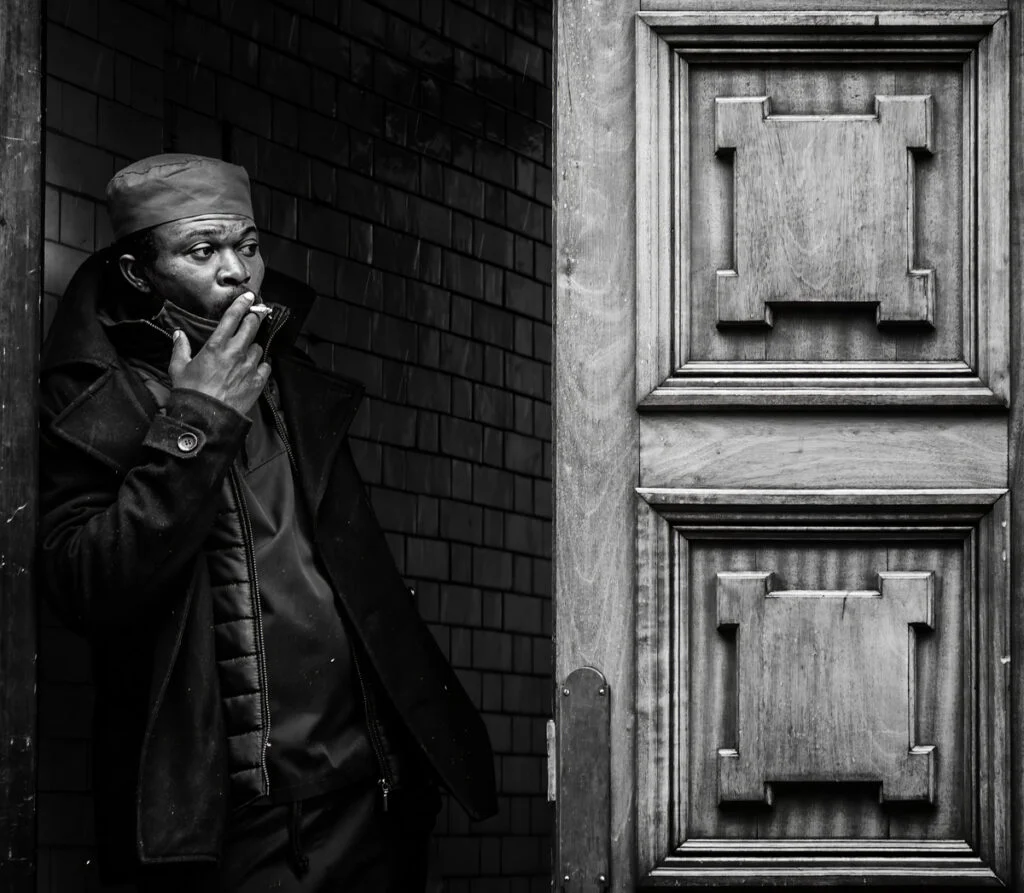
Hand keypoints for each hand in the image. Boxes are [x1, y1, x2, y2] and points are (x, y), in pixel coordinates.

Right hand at [168, 292, 269, 415]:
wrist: (206, 418)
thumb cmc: (191, 393)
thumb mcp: (178, 368)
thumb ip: (180, 347)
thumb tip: (178, 334)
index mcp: (216, 346)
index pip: (233, 317)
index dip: (242, 304)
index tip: (249, 298)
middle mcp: (235, 353)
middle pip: (252, 326)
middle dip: (254, 319)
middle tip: (254, 317)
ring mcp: (249, 367)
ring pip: (258, 347)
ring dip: (253, 347)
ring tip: (245, 354)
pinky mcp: (257, 382)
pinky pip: (266, 366)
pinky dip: (261, 366)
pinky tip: (254, 369)